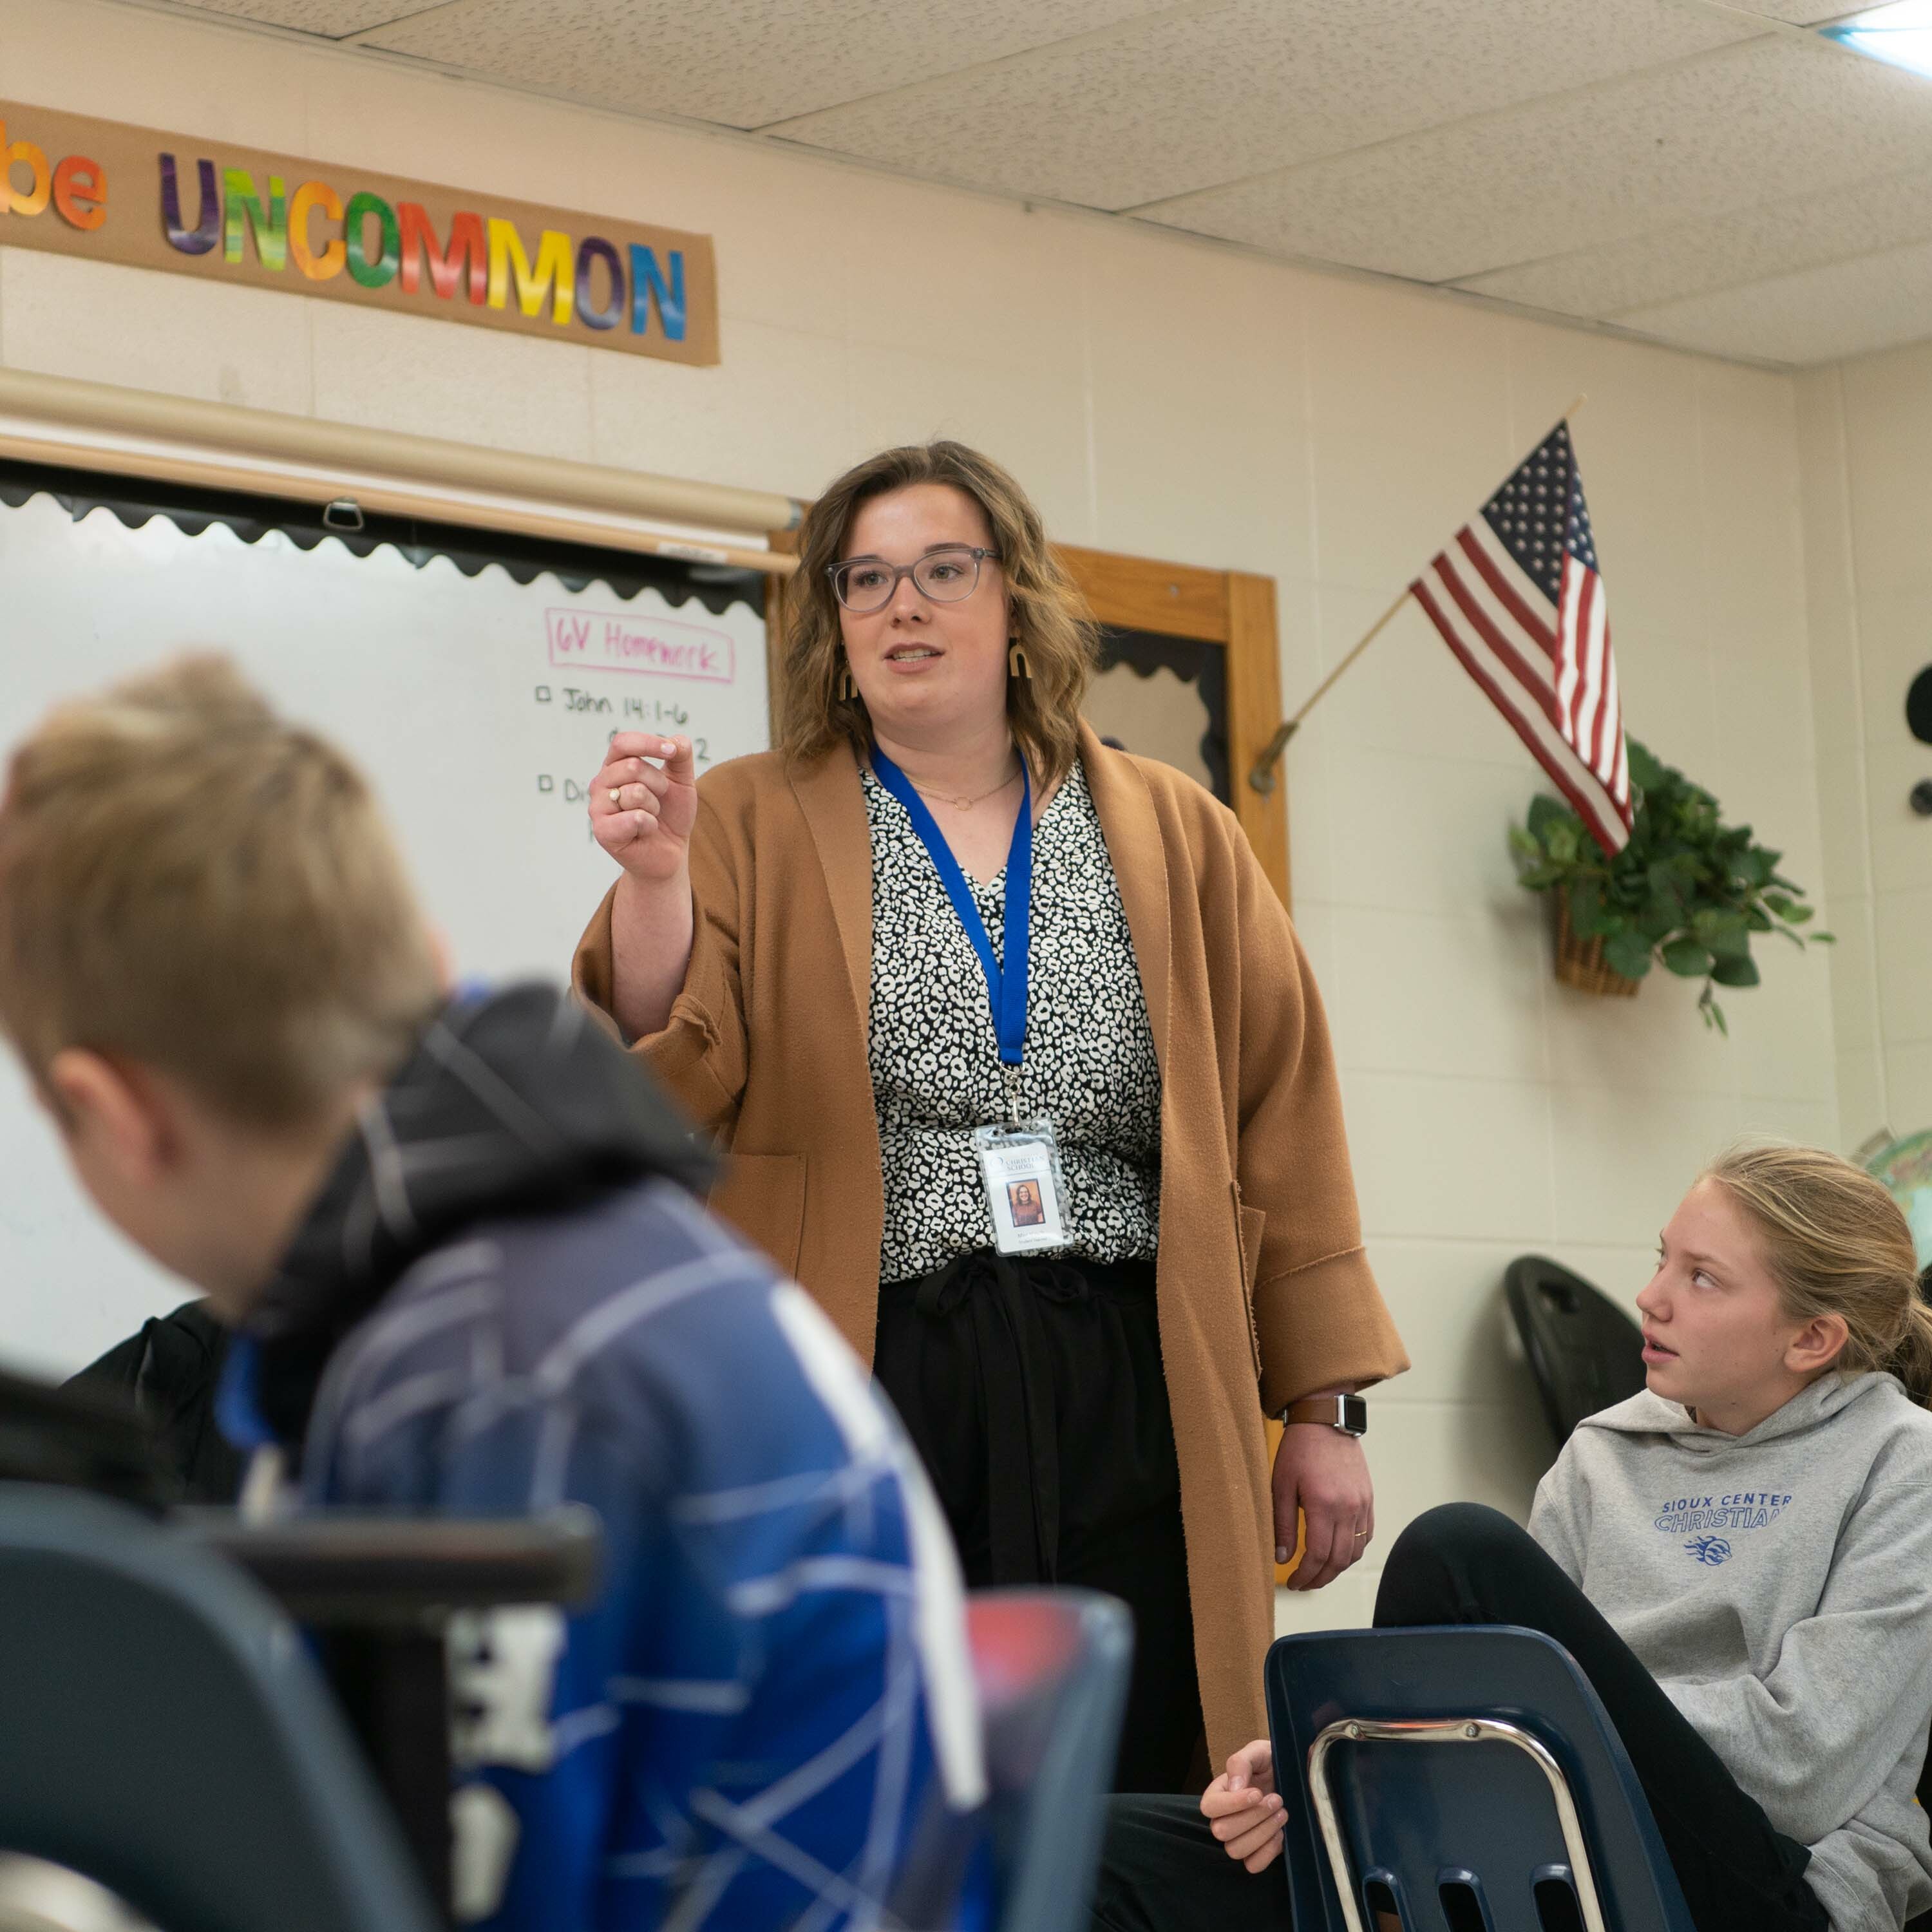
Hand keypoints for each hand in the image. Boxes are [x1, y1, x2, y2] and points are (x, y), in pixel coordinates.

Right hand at [589, 735, 698, 884]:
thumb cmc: (670, 814)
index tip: (671, 752)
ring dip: (654, 807)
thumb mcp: (682, 780)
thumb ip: (681, 756)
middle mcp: (601, 784)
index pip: (623, 742)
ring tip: (650, 817)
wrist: (670, 852)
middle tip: (659, 800)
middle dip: (659, 784)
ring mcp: (598, 808)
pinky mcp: (602, 832)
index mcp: (616, 766)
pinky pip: (634, 818)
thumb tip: (676, 741)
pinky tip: (645, 831)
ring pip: (635, 792)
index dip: (648, 743)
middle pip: (633, 766)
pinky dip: (650, 824)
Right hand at [1200, 1740, 1285, 1872]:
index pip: (1209, 1807)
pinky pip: (1253, 1866)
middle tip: (1277, 1800)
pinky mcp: (1256, 1853)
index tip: (1257, 1793)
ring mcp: (1238, 1839)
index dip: (1232, 1804)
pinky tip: (1281, 1833)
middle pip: (1222, 1831)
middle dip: (1253, 1817)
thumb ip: (1241, 1762)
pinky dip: (1268, 1851)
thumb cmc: (1270, 1763)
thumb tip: (1234, 1787)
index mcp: (1218, 1794)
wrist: (1294, 1778)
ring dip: (1263, 1832)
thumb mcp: (1257, 1752)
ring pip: (1236, 1850)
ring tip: (1282, 1813)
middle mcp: (1223, 1819)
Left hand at [1273, 1413, 1372, 1590]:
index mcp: (1324, 1505)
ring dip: (1337, 1568)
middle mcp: (1348, 1508)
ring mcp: (1362, 1504)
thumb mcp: (1281, 1485)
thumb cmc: (1298, 1450)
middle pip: (1339, 1559)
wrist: (1325, 1421)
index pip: (1318, 1555)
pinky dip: (1353, 1551)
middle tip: (1304, 1584)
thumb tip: (1282, 1559)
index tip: (1293, 1583)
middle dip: (1320, 1578)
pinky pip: (1366, 1535)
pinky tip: (1337, 1553)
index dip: (1305, 1575)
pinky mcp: (1369, 1499)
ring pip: (1356, 1552)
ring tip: (1319, 1572)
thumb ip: (1283, 1524)